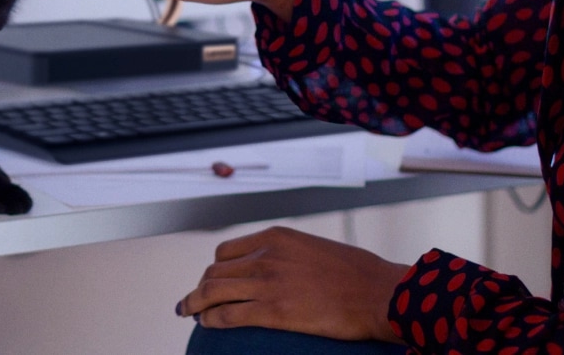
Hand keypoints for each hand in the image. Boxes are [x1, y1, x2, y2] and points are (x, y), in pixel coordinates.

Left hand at [176, 225, 408, 341]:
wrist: (376, 292)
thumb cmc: (354, 273)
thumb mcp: (313, 248)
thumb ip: (288, 255)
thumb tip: (277, 269)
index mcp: (276, 237)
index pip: (227, 251)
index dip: (215, 268)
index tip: (211, 280)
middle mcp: (266, 255)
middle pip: (216, 270)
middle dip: (200, 287)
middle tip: (191, 301)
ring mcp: (267, 282)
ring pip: (213, 290)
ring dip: (195, 303)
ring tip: (188, 313)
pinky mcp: (272, 311)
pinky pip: (228, 314)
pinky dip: (211, 319)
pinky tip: (206, 324)